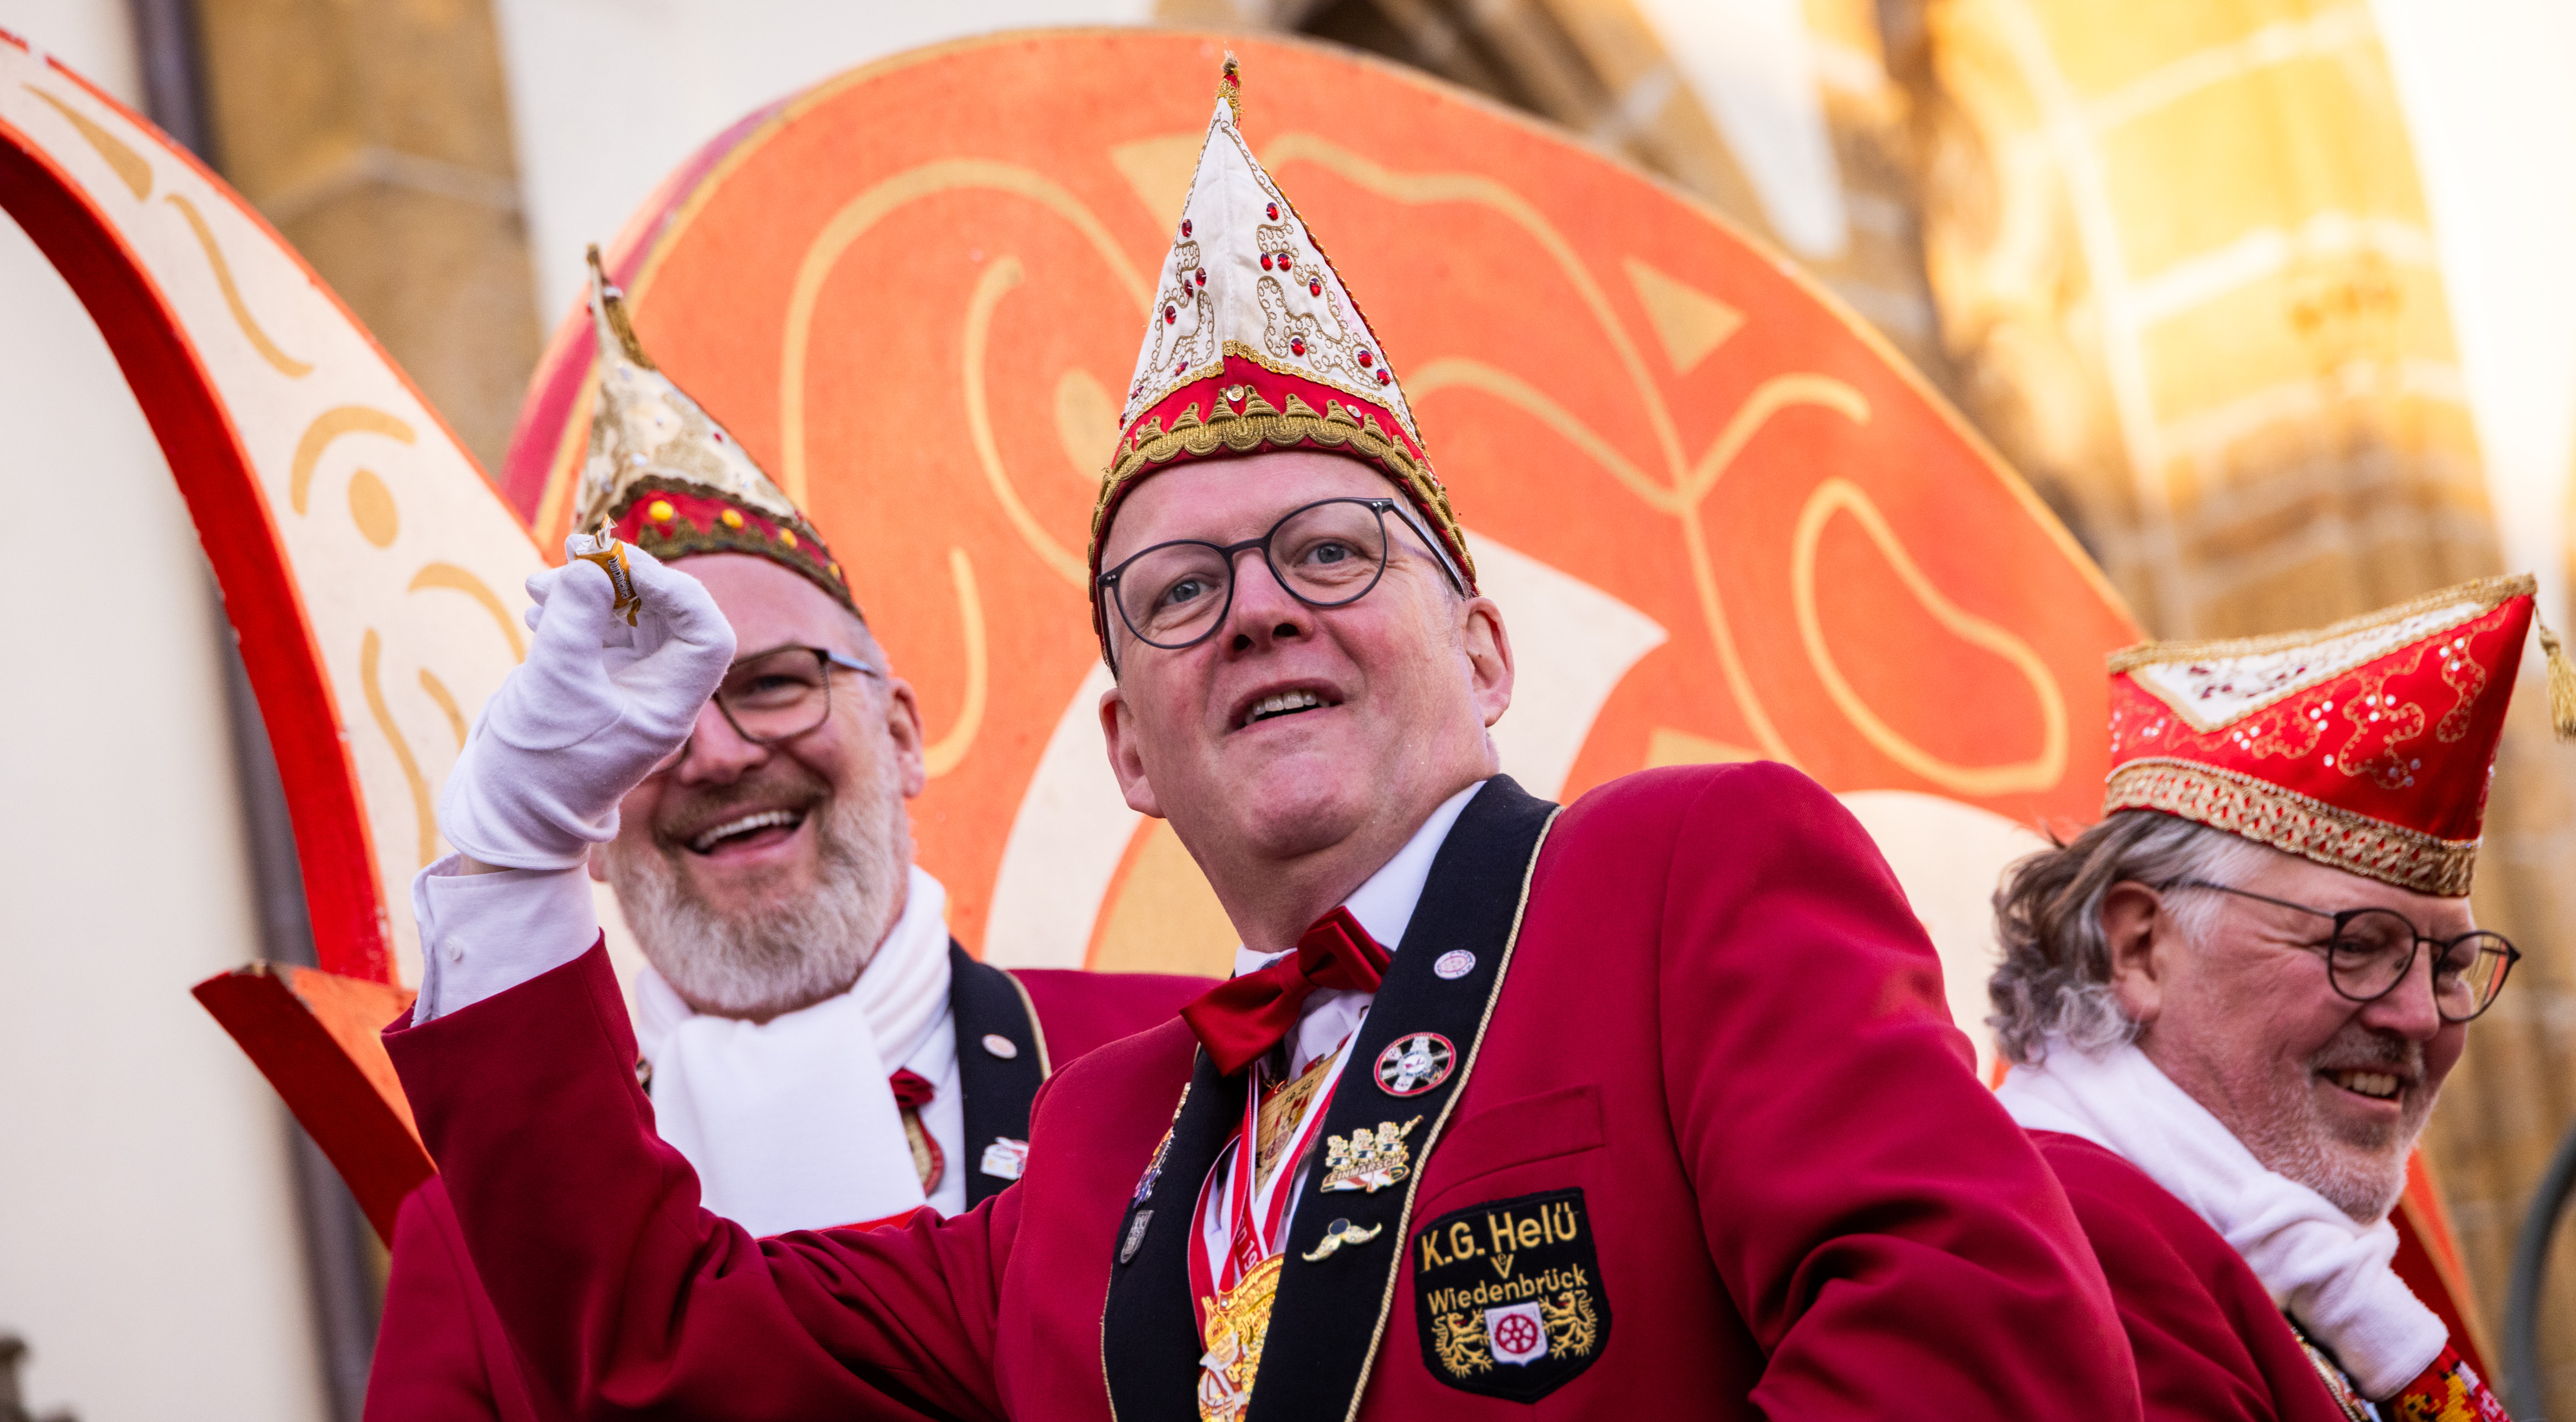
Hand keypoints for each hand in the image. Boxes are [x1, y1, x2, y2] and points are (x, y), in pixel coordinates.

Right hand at [439, 538, 735, 870]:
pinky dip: (572, 612)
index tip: (621, 564)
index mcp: (673, 704)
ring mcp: (629, 685)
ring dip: (588, 591)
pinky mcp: (597, 681)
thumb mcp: (554, 684)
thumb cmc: (539, 763)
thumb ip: (574, 620)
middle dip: (622, 578)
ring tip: (539, 584)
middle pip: (666, 614)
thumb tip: (590, 564)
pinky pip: (599, 631)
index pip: (705, 632)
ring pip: (627, 617)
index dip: (673, 588)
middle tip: (575, 553)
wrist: (508, 810)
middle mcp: (660, 691)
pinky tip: (538, 607)